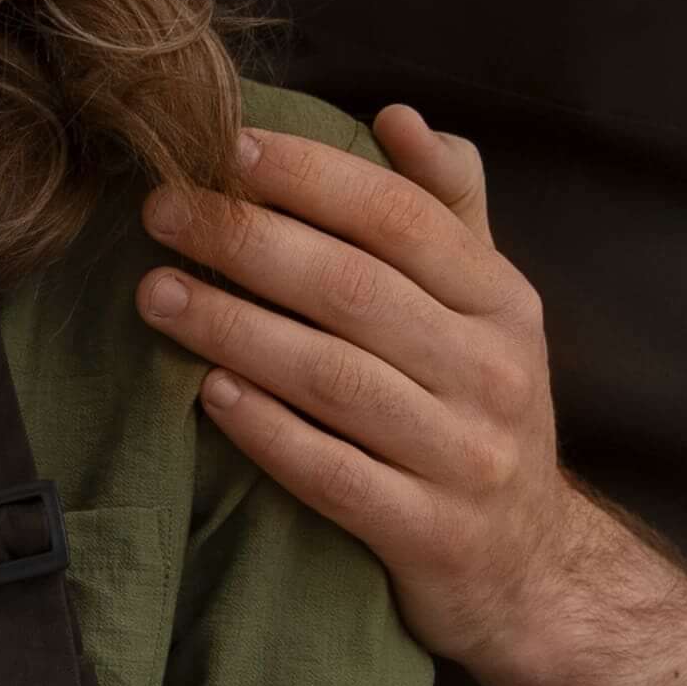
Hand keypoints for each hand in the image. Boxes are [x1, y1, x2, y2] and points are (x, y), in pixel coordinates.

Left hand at [137, 108, 613, 668]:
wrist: (528, 568)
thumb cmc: (478, 410)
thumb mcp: (487, 309)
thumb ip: (449, 210)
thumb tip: (399, 117)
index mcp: (503, 303)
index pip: (402, 218)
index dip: (312, 176)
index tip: (225, 147)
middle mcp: (494, 374)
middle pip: (355, 290)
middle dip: (249, 241)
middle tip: (162, 212)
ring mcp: (465, 460)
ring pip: (336, 379)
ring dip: (236, 328)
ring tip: (158, 294)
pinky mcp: (428, 537)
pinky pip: (334, 476)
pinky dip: (269, 432)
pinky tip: (208, 394)